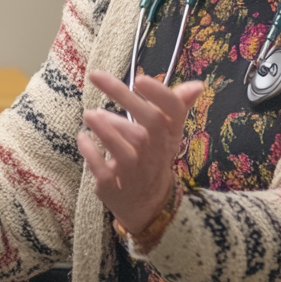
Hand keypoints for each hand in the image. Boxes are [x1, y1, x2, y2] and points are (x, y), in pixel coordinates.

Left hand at [77, 71, 200, 235]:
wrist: (148, 205)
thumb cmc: (153, 157)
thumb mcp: (168, 134)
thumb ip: (176, 106)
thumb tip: (198, 84)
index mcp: (169, 135)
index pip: (174, 112)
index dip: (160, 94)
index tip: (139, 77)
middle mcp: (156, 153)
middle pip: (149, 125)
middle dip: (124, 98)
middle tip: (97, 76)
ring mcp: (135, 172)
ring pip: (125, 151)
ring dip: (106, 130)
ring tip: (89, 113)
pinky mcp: (114, 187)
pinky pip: (103, 171)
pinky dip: (91, 153)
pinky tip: (82, 137)